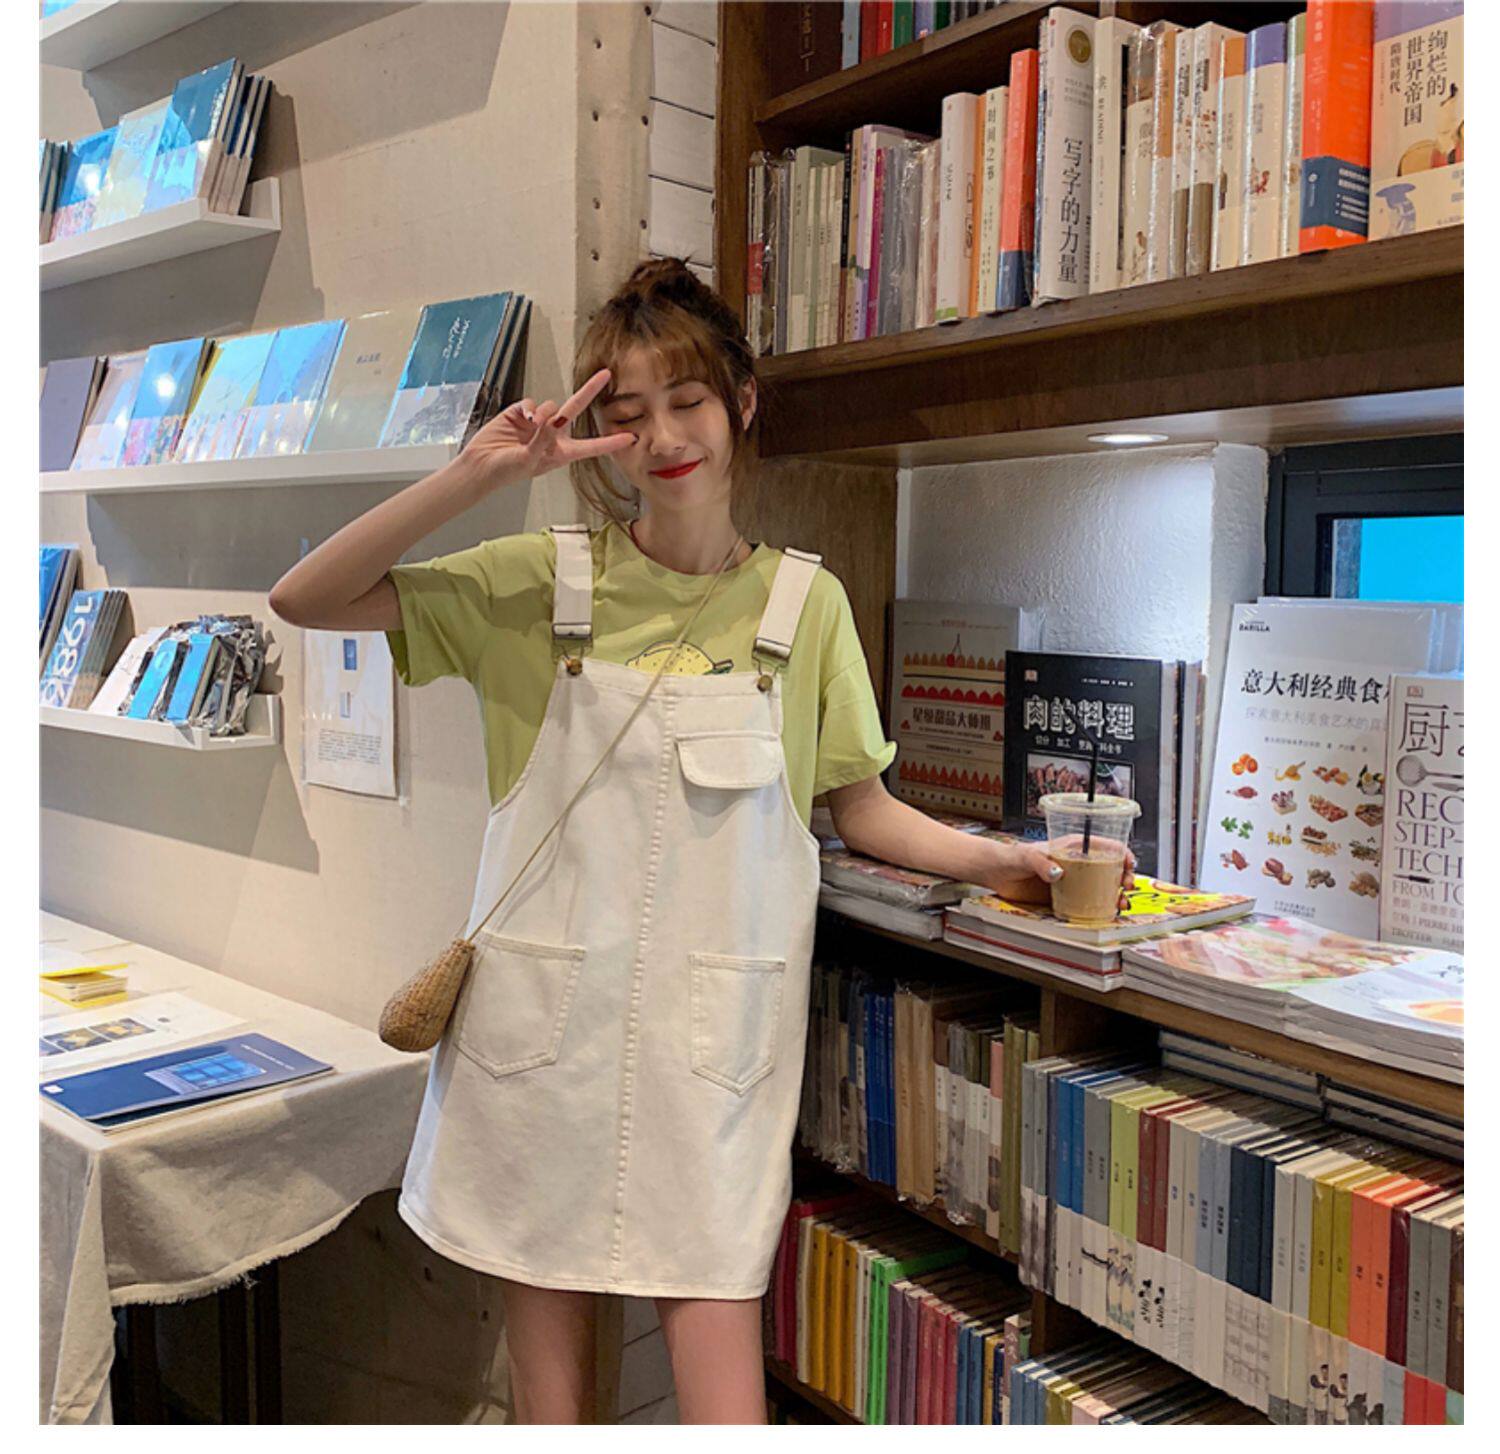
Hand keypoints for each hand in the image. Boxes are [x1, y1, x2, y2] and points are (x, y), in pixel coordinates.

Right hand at [457, 367, 635, 492]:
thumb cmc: (506, 471)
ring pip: (550, 406)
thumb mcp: (530, 460)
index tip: (630, 438)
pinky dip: (529, 410)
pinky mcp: (520, 413)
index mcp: (561, 453)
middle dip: (590, 391)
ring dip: (544, 414)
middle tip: (605, 375)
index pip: (591, 447)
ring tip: (531, 428)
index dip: (610, 442)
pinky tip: (522, 420)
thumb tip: (551, 416)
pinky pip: (531, 404)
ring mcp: (537, 423)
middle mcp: (552, 436)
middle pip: (575, 410)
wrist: (480, 465)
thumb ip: (543, 438)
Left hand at [972, 836, 1135, 910]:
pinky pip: (1086, 903)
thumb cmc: (1010, 856)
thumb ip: (1041, 862)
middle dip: (1124, 876)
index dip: (1122, 853)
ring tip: (1121, 902)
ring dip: (1116, 894)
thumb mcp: (1027, 855)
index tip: (1129, 863)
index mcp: (1072, 847)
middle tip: (1127, 885)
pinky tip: (1106, 913)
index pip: (1105, 846)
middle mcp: (1076, 864)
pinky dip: (1100, 908)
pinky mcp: (1065, 897)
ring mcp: (1072, 881)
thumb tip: (1057, 873)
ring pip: (1102, 887)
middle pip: (1109, 868)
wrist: (995, 873)